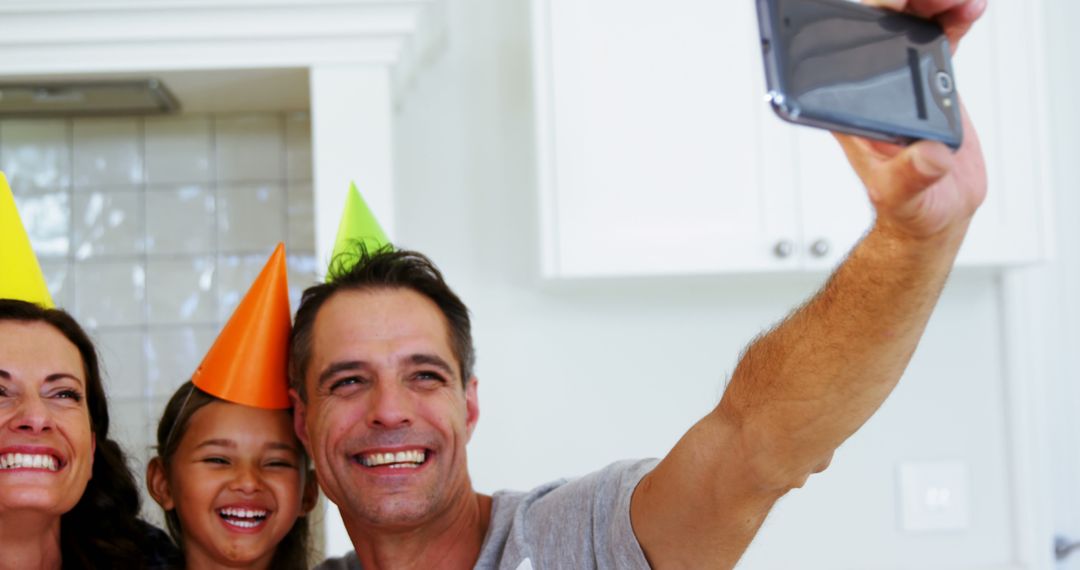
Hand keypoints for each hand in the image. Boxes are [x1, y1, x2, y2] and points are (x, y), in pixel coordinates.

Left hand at [835, 0, 988, 240]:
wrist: (936, 211)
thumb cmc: (908, 207)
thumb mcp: (903, 195)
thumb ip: (912, 176)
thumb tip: (928, 154)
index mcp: (847, 109)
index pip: (844, 50)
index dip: (867, 19)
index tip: (896, 9)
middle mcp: (867, 89)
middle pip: (874, 25)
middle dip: (904, 4)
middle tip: (938, 2)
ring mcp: (896, 81)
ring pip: (904, 24)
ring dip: (930, 5)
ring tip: (961, 4)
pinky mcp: (924, 81)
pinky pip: (933, 37)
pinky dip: (951, 18)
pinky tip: (968, 11)